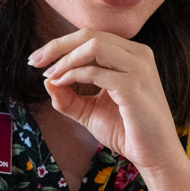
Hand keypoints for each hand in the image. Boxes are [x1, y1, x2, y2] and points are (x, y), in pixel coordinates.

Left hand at [30, 30, 189, 190]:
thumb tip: (47, 82)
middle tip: (34, 62)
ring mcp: (138, 68)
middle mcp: (138, 55)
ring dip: (65, 58)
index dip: (62, 44)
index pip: (92, 38)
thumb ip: (70, 97)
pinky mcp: (133, 86)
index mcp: (131, 56)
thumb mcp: (91, 112)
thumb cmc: (129, 132)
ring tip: (49, 75)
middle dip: (57, 46)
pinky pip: (96, 71)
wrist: (155, 155)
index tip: (38, 60)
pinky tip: (61, 84)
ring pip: (93, 45)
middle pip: (90, 35)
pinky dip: (73, 74)